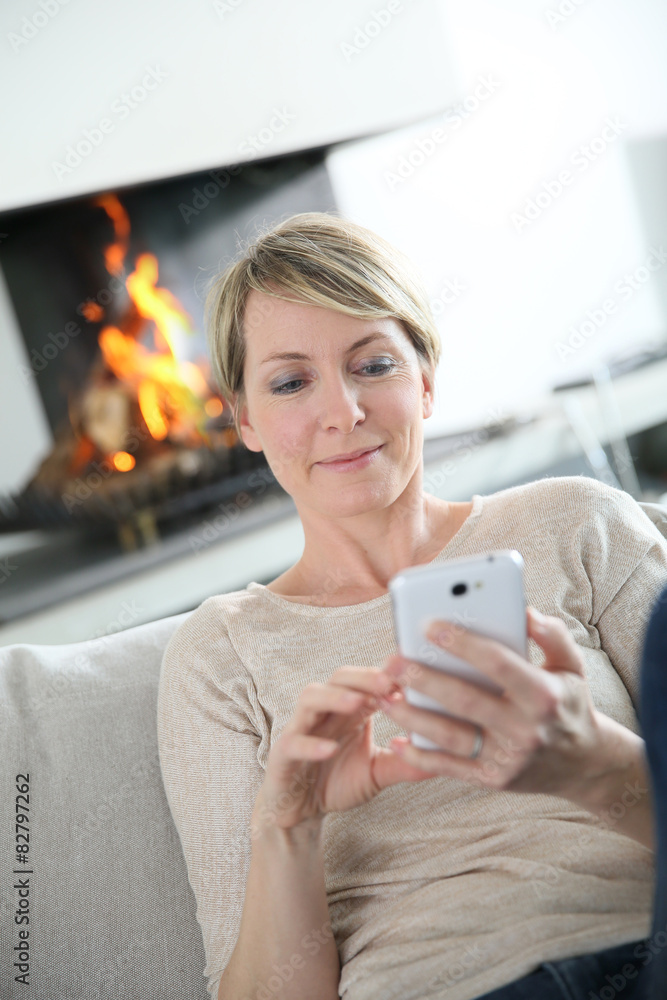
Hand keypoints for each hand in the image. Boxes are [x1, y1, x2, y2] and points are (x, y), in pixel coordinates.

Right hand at [254, 666, 438, 832]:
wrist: (301, 811)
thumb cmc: (338, 781)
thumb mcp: (379, 772)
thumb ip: (406, 762)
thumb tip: (447, 758)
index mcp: (350, 710)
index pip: (367, 680)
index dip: (387, 675)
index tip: (411, 675)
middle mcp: (326, 711)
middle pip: (340, 677)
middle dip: (364, 677)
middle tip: (388, 681)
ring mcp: (302, 728)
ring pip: (311, 697)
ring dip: (334, 697)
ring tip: (357, 703)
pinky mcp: (283, 753)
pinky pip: (294, 742)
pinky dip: (312, 743)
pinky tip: (330, 749)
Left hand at [375, 606, 603, 797]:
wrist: (584, 765)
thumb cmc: (568, 704)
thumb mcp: (572, 665)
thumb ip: (551, 635)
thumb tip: (524, 610)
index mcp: (543, 694)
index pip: (498, 663)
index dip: (463, 643)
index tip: (429, 624)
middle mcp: (525, 729)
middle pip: (466, 700)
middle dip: (425, 679)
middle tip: (392, 661)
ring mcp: (507, 758)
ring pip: (450, 736)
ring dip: (412, 716)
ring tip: (384, 696)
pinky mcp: (493, 780)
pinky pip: (449, 769)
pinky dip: (420, 756)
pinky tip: (397, 741)